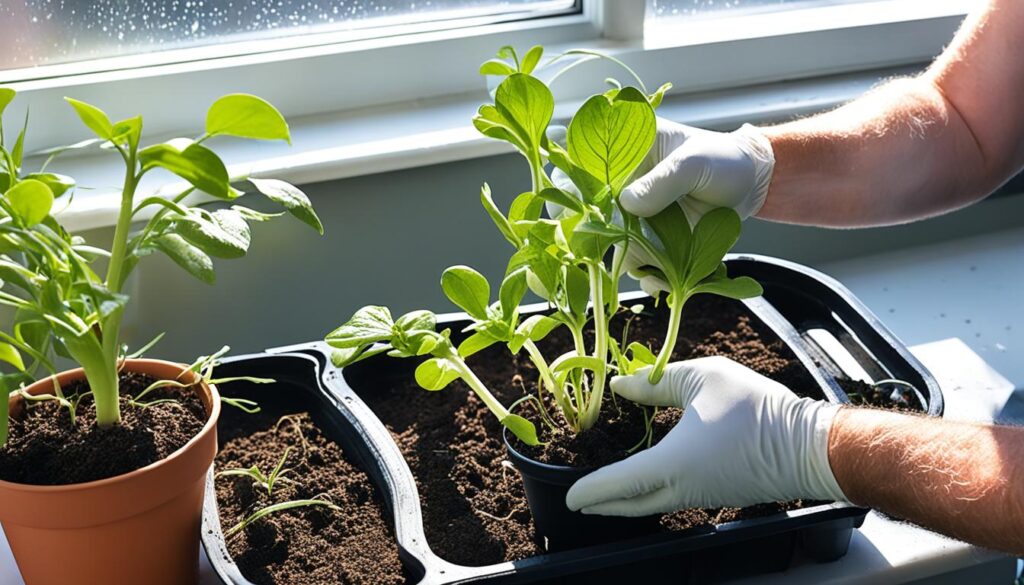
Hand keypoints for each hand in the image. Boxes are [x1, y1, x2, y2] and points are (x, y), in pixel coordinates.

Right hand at [549, 118, 774, 294]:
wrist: (749, 185)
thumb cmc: (722, 160)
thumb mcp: (695, 162)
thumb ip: (663, 180)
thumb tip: (628, 203)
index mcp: (623, 152)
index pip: (580, 166)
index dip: (567, 187)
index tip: (569, 207)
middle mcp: (620, 186)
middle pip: (583, 212)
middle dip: (585, 233)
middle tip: (598, 247)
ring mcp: (631, 217)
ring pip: (607, 245)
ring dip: (620, 259)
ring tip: (648, 267)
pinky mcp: (648, 242)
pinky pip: (636, 265)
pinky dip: (647, 277)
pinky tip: (664, 280)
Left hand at [565, 357, 845, 515]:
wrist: (809, 446)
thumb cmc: (756, 409)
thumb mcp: (703, 378)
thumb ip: (657, 382)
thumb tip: (621, 385)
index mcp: (672, 464)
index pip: (618, 483)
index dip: (590, 490)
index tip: (570, 497)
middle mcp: (682, 488)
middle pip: (630, 504)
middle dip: (602, 504)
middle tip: (581, 501)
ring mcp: (701, 496)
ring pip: (652, 504)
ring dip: (626, 498)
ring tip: (607, 488)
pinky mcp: (717, 495)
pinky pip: (673, 498)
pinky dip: (650, 493)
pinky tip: (648, 478)